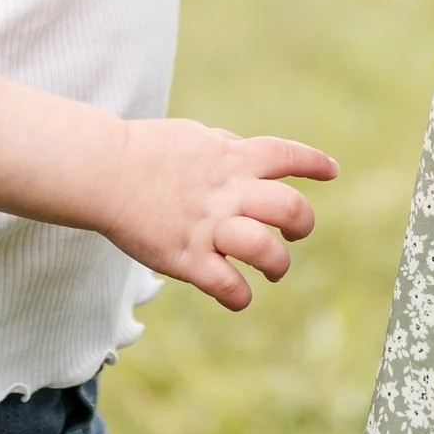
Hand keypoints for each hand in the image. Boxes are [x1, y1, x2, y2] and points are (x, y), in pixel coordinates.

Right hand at [100, 118, 337, 310]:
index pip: (286, 155)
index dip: (314, 163)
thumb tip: (242, 151)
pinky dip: (240, 296)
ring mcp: (210, 227)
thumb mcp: (192, 136)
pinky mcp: (187, 258)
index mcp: (231, 159)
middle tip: (292, 234)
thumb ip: (223, 147)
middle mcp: (229, 192)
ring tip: (272, 269)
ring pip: (267, 250)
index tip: (330, 171)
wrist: (102, 170)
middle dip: (302, 225)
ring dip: (277, 264)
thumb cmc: (142, 151)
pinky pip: (228, 286)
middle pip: (292, 208)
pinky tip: (237, 295)